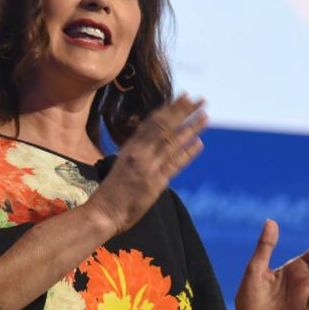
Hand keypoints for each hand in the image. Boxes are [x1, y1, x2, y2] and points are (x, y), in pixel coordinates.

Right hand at [86, 94, 206, 234]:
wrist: (103, 212)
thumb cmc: (112, 191)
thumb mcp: (123, 164)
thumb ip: (138, 153)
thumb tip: (154, 144)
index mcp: (130, 147)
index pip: (153, 122)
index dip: (170, 108)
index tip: (184, 97)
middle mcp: (139, 153)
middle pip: (165, 126)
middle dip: (183, 111)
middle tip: (200, 99)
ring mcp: (148, 167)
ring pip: (173, 141)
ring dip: (191, 127)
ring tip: (205, 116)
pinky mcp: (155, 182)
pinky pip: (175, 163)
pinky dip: (187, 152)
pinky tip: (199, 142)